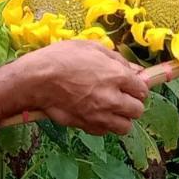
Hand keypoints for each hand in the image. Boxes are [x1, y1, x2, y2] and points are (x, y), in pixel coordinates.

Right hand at [17, 40, 147, 135]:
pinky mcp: (87, 126)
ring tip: (109, 108)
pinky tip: (94, 113)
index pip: (142, 89)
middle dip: (132, 102)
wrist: (36, 79)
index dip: (137, 85)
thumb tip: (134, 70)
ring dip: (121, 118)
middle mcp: (113, 99)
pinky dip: (104, 125)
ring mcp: (100, 115)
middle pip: (138, 110)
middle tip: (120, 95)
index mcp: (116, 76)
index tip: (130, 83)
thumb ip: (116, 58)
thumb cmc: (61, 57)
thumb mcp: (90, 47)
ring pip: (125, 127)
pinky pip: (105, 131)